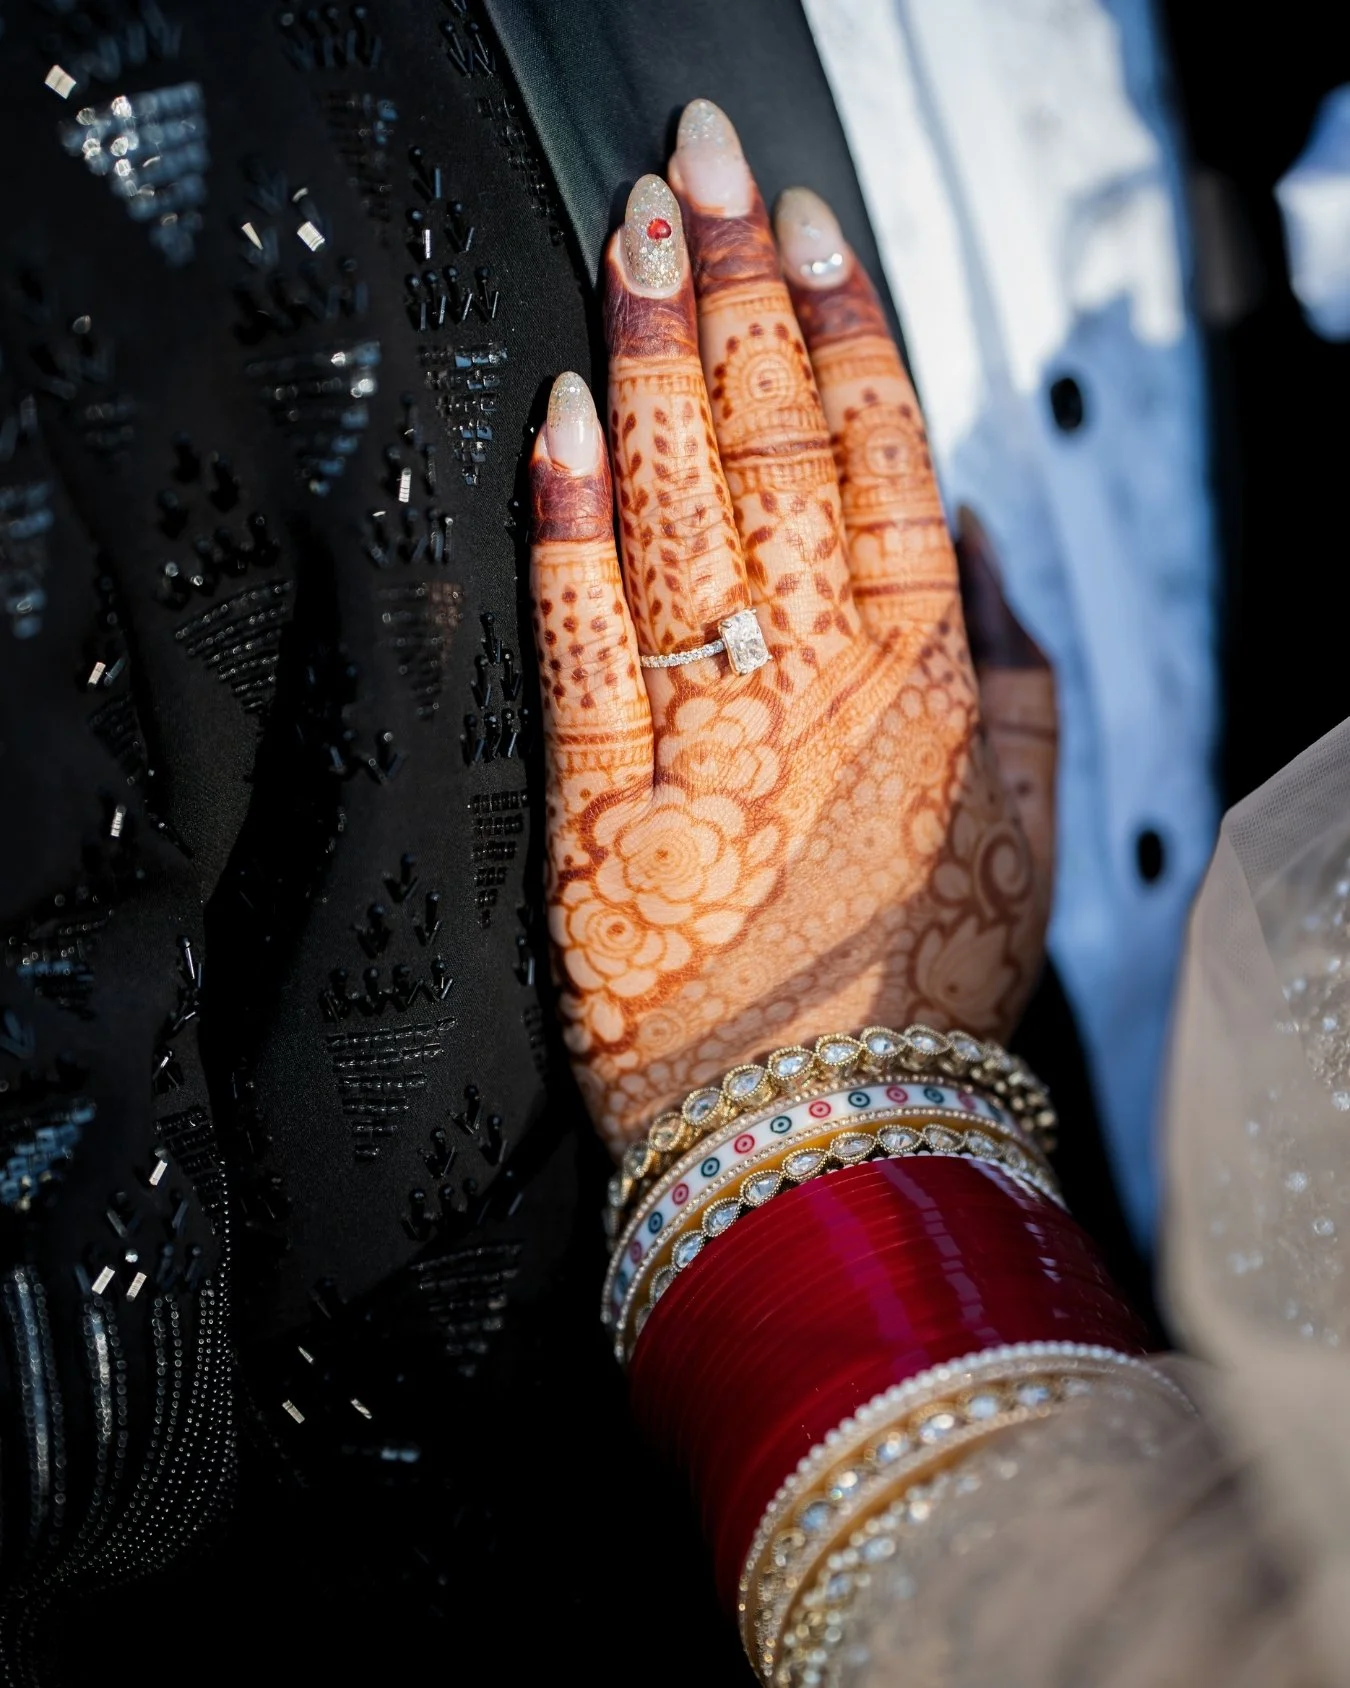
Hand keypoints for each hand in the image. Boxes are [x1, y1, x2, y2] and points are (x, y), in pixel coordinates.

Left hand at [529, 102, 1055, 1151]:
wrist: (821, 1141)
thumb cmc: (919, 996)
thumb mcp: (1021, 833)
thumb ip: (1013, 677)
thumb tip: (987, 548)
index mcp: (925, 680)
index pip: (882, 460)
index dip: (839, 330)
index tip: (804, 230)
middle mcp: (814, 683)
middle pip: (770, 447)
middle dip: (730, 291)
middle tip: (697, 165)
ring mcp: (704, 734)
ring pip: (674, 510)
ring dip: (646, 360)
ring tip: (626, 237)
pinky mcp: (600, 804)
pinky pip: (580, 638)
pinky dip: (563, 526)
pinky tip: (549, 422)